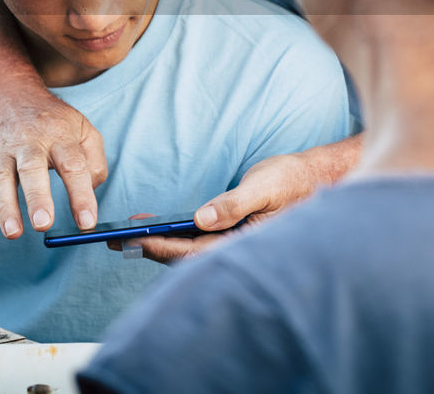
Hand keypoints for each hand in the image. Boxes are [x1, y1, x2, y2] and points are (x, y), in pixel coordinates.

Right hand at [0, 89, 106, 239]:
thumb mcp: (83, 129)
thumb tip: (88, 196)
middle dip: (37, 197)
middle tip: (43, 223)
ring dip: (5, 207)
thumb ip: (94, 163)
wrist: (7, 96)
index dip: (80, 195)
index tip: (86, 223)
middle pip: (32, 168)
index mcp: (58, 135)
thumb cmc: (52, 122)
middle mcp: (28, 141)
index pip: (72, 165)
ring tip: (13, 232)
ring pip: (1, 178)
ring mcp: (2, 151)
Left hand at [122, 152, 321, 263]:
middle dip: (152, 248)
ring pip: (191, 249)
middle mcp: (237, 247)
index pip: (195, 252)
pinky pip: (199, 239)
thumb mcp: (264, 187)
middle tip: (117, 238)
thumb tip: (202, 219)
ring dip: (161, 242)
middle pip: (187, 256)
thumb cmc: (293, 181)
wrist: (315, 177)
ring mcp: (234, 242)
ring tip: (130, 232)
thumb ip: (234, 204)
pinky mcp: (232, 233)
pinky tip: (159, 225)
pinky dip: (176, 233)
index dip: (162, 247)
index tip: (135, 239)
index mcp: (245, 241)